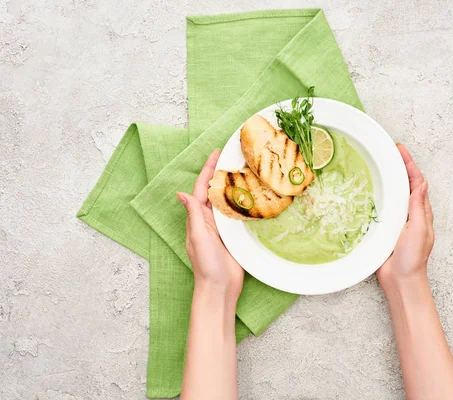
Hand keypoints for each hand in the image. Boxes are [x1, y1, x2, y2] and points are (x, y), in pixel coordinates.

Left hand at [176, 149, 243, 301]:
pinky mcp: (234, 236)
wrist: (220, 288)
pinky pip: (238, 214)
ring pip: (227, 201)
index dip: (208, 170)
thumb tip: (181, 193)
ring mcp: (221, 228)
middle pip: (215, 191)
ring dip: (233, 186)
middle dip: (221, 173)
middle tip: (234, 156)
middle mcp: (208, 220)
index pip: (201, 188)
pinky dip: (244, 203)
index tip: (217, 153)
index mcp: (197, 218)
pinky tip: (253, 196)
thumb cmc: (206, 264)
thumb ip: (192, 215)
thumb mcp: (197, 237)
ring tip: (245, 170)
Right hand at [377, 143, 433, 287]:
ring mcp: (397, 220)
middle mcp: (410, 213)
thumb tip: (421, 184)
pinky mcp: (385, 228)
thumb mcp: (418, 230)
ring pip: (393, 193)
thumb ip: (418, 208)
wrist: (401, 280)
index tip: (399, 150)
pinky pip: (381, 206)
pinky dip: (377, 195)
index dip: (409, 165)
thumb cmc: (412, 258)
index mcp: (421, 212)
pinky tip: (368, 189)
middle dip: (398, 166)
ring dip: (388, 178)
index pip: (416, 182)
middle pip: (404, 184)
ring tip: (378, 164)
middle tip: (388, 151)